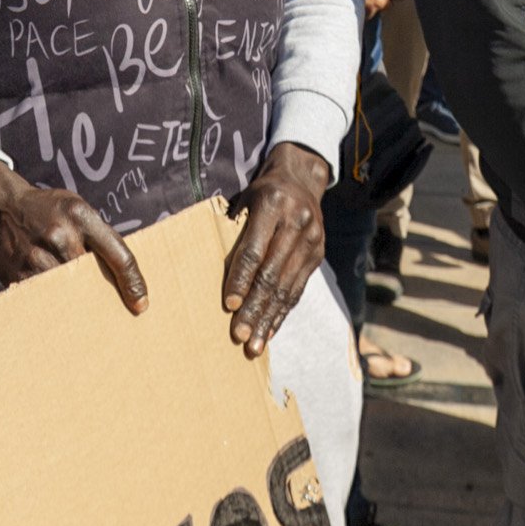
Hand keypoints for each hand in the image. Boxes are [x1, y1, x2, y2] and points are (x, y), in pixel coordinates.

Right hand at [0, 161, 147, 313]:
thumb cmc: (46, 208)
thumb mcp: (77, 208)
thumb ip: (99, 235)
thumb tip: (123, 272)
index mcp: (80, 216)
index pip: (118, 255)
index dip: (134, 283)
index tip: (141, 304)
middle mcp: (60, 236)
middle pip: (94, 280)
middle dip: (106, 296)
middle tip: (117, 315)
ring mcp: (37, 258)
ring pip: (71, 294)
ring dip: (82, 304)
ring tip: (89, 316)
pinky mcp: (19, 276)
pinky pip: (46, 298)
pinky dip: (57, 305)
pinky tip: (62, 311)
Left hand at [223, 145, 333, 358]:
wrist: (302, 180)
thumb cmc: (261, 193)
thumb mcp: (245, 200)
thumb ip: (233, 230)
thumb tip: (207, 271)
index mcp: (272, 204)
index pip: (254, 249)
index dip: (240, 279)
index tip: (228, 305)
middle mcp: (296, 223)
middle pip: (271, 274)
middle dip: (254, 308)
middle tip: (239, 335)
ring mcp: (311, 241)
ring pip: (286, 288)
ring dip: (268, 319)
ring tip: (254, 346)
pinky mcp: (317, 256)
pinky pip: (297, 290)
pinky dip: (282, 313)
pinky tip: (270, 331)